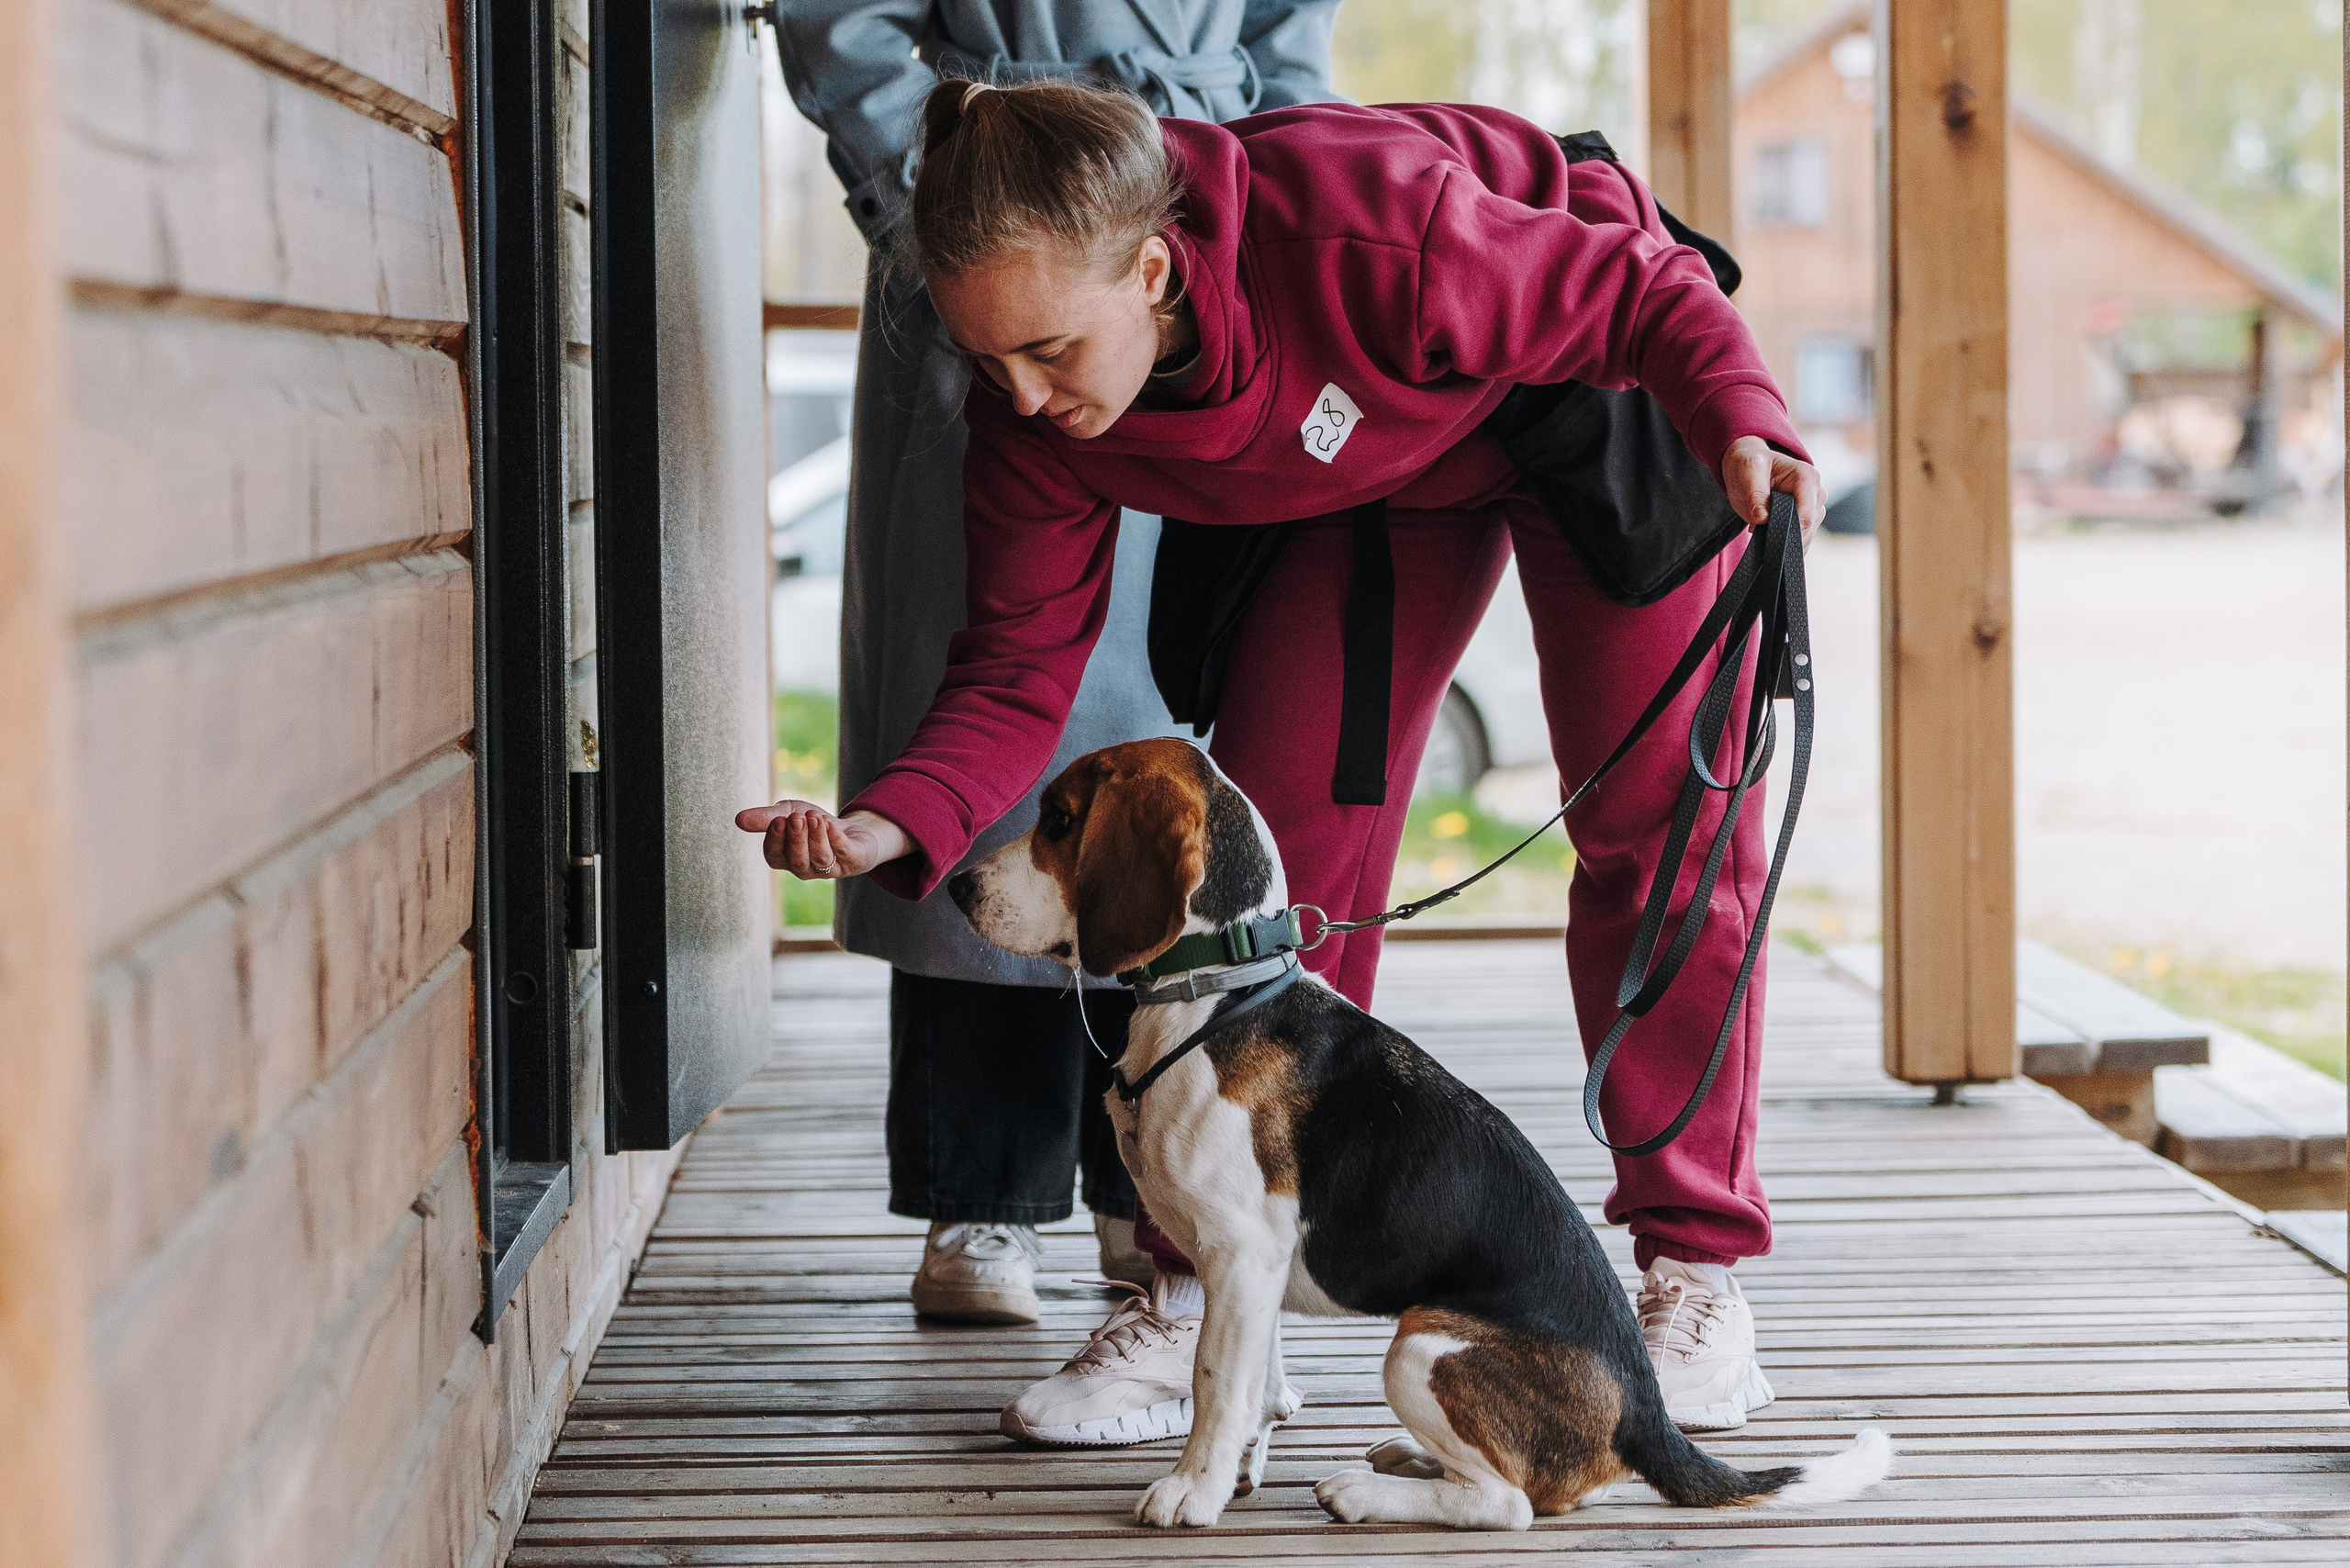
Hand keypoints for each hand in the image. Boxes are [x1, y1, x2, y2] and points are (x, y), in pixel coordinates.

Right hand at [733, 800, 909, 879]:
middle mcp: (805, 868)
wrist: (854, 830)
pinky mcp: (852, 861)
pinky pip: (843, 853)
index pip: (774, 856)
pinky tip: (830, 823)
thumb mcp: (788, 812)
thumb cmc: (813, 823)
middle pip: (797, 860)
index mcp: (785, 859)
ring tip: (814, 817)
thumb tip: (738, 820)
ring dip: (816, 837)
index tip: (778, 819)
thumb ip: (766, 817)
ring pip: (820, 858)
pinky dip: (835, 837)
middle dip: (796, 839)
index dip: (775, 840)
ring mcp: (829, 868)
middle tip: (796, 818)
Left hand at [1720, 434, 1824, 548]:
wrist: (1749, 468)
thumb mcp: (1747, 472)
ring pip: (1805, 537)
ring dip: (1781, 538)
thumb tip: (1762, 517)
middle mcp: (1817, 492)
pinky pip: (1801, 541)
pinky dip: (1784, 543)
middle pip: (1807, 529)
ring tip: (1762, 525)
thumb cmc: (1750, 467)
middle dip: (1781, 534)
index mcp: (1807, 477)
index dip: (1784, 529)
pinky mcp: (1809, 519)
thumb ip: (1755, 495)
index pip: (1805, 516)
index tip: (1763, 528)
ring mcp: (1815, 507)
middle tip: (1757, 525)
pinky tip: (1769, 534)